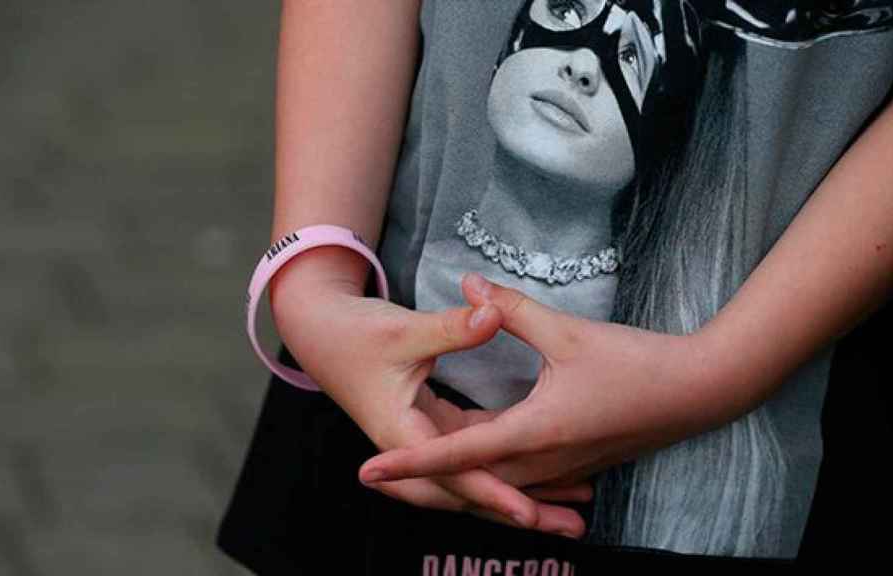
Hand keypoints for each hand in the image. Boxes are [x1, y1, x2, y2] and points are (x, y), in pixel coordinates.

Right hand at [271, 255, 587, 535]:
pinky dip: (502, 470)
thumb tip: (493, 314)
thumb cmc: (355, 332)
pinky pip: (471, 459)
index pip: (454, 474)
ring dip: (516, 495)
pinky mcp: (432, 428)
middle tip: (572, 528)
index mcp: (402, 433)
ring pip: (473, 479)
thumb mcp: (404, 329)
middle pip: (469, 493)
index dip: (492, 493)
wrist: (321, 331)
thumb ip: (453, 327)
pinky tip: (541, 477)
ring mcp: (423, 441)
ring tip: (569, 513)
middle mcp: (413, 447)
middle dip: (519, 511)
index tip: (528, 514)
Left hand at [359, 273, 730, 496]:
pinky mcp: (575, 463)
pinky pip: (519, 474)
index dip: (408, 463)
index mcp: (534, 433)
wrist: (698, 392)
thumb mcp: (569, 332)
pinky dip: (490, 468)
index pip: (456, 454)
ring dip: (456, 474)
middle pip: (468, 478)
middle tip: (377, 469)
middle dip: (421, 476)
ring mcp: (561, 468)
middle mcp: (543, 461)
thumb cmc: (636, 363)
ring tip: (414, 463)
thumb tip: (469, 284)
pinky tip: (477, 452)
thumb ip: (512, 310)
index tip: (366, 472)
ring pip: (494, 479)